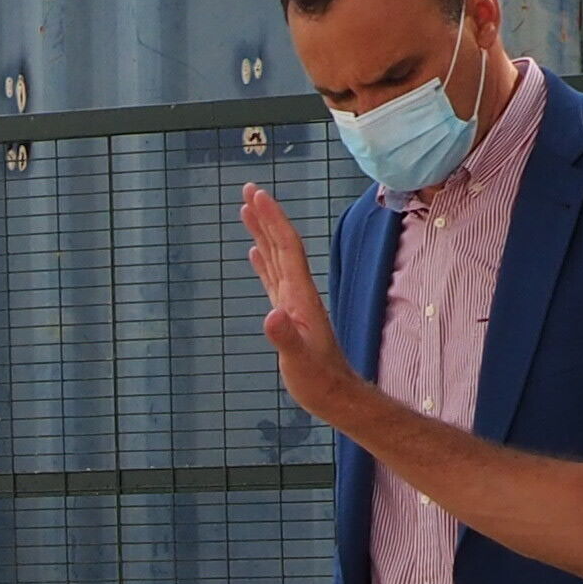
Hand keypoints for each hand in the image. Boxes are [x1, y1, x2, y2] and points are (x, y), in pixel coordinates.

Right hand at [242, 186, 374, 431]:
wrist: (335, 394)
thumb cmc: (318, 381)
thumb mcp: (299, 361)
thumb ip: (285, 337)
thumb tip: (272, 315)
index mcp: (300, 296)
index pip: (287, 248)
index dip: (272, 220)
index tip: (257, 196)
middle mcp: (297, 292)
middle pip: (281, 244)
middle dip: (265, 216)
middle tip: (247, 189)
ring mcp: (293, 302)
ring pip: (276, 257)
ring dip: (262, 232)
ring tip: (247, 210)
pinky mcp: (288, 313)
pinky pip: (273, 278)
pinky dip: (263, 260)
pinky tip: (254, 252)